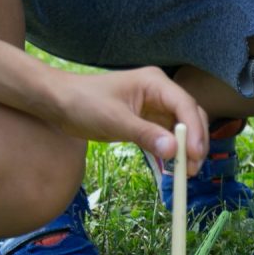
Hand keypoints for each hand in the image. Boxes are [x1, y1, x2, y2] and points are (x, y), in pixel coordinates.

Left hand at [46, 67, 209, 176]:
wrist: (57, 102)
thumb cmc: (82, 103)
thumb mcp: (114, 120)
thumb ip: (146, 135)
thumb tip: (174, 152)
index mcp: (155, 83)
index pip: (185, 105)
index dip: (194, 130)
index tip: (196, 154)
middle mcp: (159, 92)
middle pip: (189, 116)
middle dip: (194, 142)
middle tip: (193, 168)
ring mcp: (154, 106)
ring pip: (180, 128)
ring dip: (185, 149)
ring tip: (185, 172)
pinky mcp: (146, 119)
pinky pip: (166, 135)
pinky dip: (170, 150)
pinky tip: (171, 167)